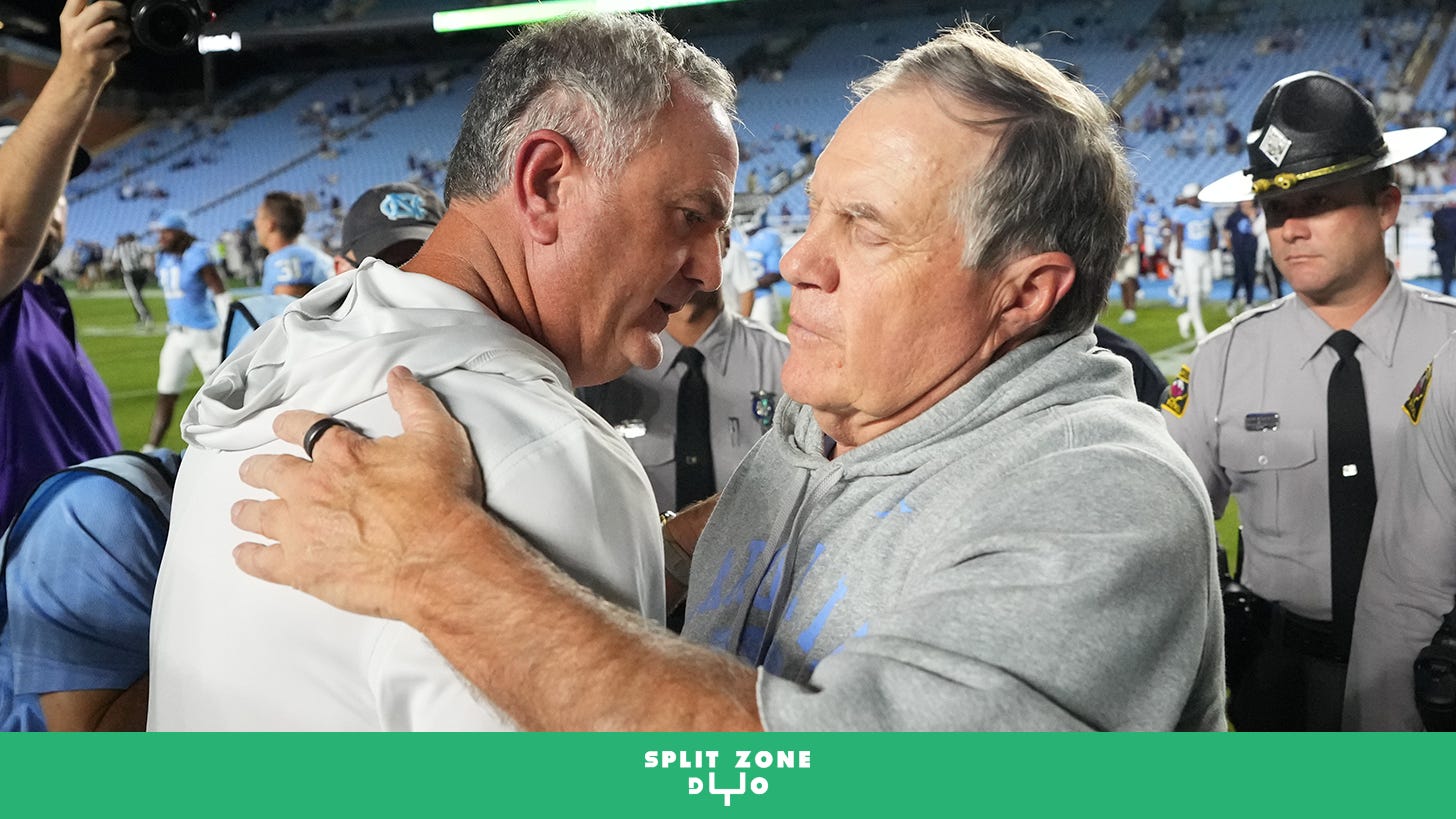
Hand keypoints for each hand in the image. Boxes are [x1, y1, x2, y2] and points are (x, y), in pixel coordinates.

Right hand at [56, 0, 130, 89]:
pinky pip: (121, 46)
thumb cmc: (80, 51)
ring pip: (114, 26)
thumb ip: (86, 14)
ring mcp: (85, 44)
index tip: (110, 1)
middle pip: (102, 6)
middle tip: (122, 15)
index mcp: (68, 18)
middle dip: (119, 9)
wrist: (74, 78)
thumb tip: (110, 3)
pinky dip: (125, 47)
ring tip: (122, 35)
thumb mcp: (75, 29)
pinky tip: (119, 50)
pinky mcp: (97, 59)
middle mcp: (74, 29)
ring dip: (124, 30)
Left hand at [231, 366, 485, 620]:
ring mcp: (301, 529)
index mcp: (341, 454)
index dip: (288, 425)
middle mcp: (311, 487)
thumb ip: (415, 403)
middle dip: (259, 469)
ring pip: (258, 515)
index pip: (302, 428)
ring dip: (247, 511)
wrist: (438, 557)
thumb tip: (399, 377)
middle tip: (252, 471)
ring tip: (242, 511)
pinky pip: (262, 561)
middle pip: (270, 471)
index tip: (281, 426)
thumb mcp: (438, 436)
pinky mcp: (301, 569)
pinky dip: (250, 557)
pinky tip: (244, 555)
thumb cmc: (441, 500)